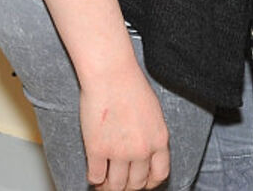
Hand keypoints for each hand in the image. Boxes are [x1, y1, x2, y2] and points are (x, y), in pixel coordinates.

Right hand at [79, 63, 169, 190]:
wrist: (110, 73)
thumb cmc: (129, 84)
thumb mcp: (153, 112)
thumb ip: (151, 134)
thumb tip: (145, 153)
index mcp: (159, 140)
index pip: (159, 175)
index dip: (148, 183)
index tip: (141, 182)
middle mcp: (142, 150)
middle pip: (136, 183)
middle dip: (127, 187)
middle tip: (118, 183)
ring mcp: (120, 152)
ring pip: (116, 186)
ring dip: (109, 187)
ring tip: (104, 184)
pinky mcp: (97, 150)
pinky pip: (96, 176)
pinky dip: (94, 180)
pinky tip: (94, 174)